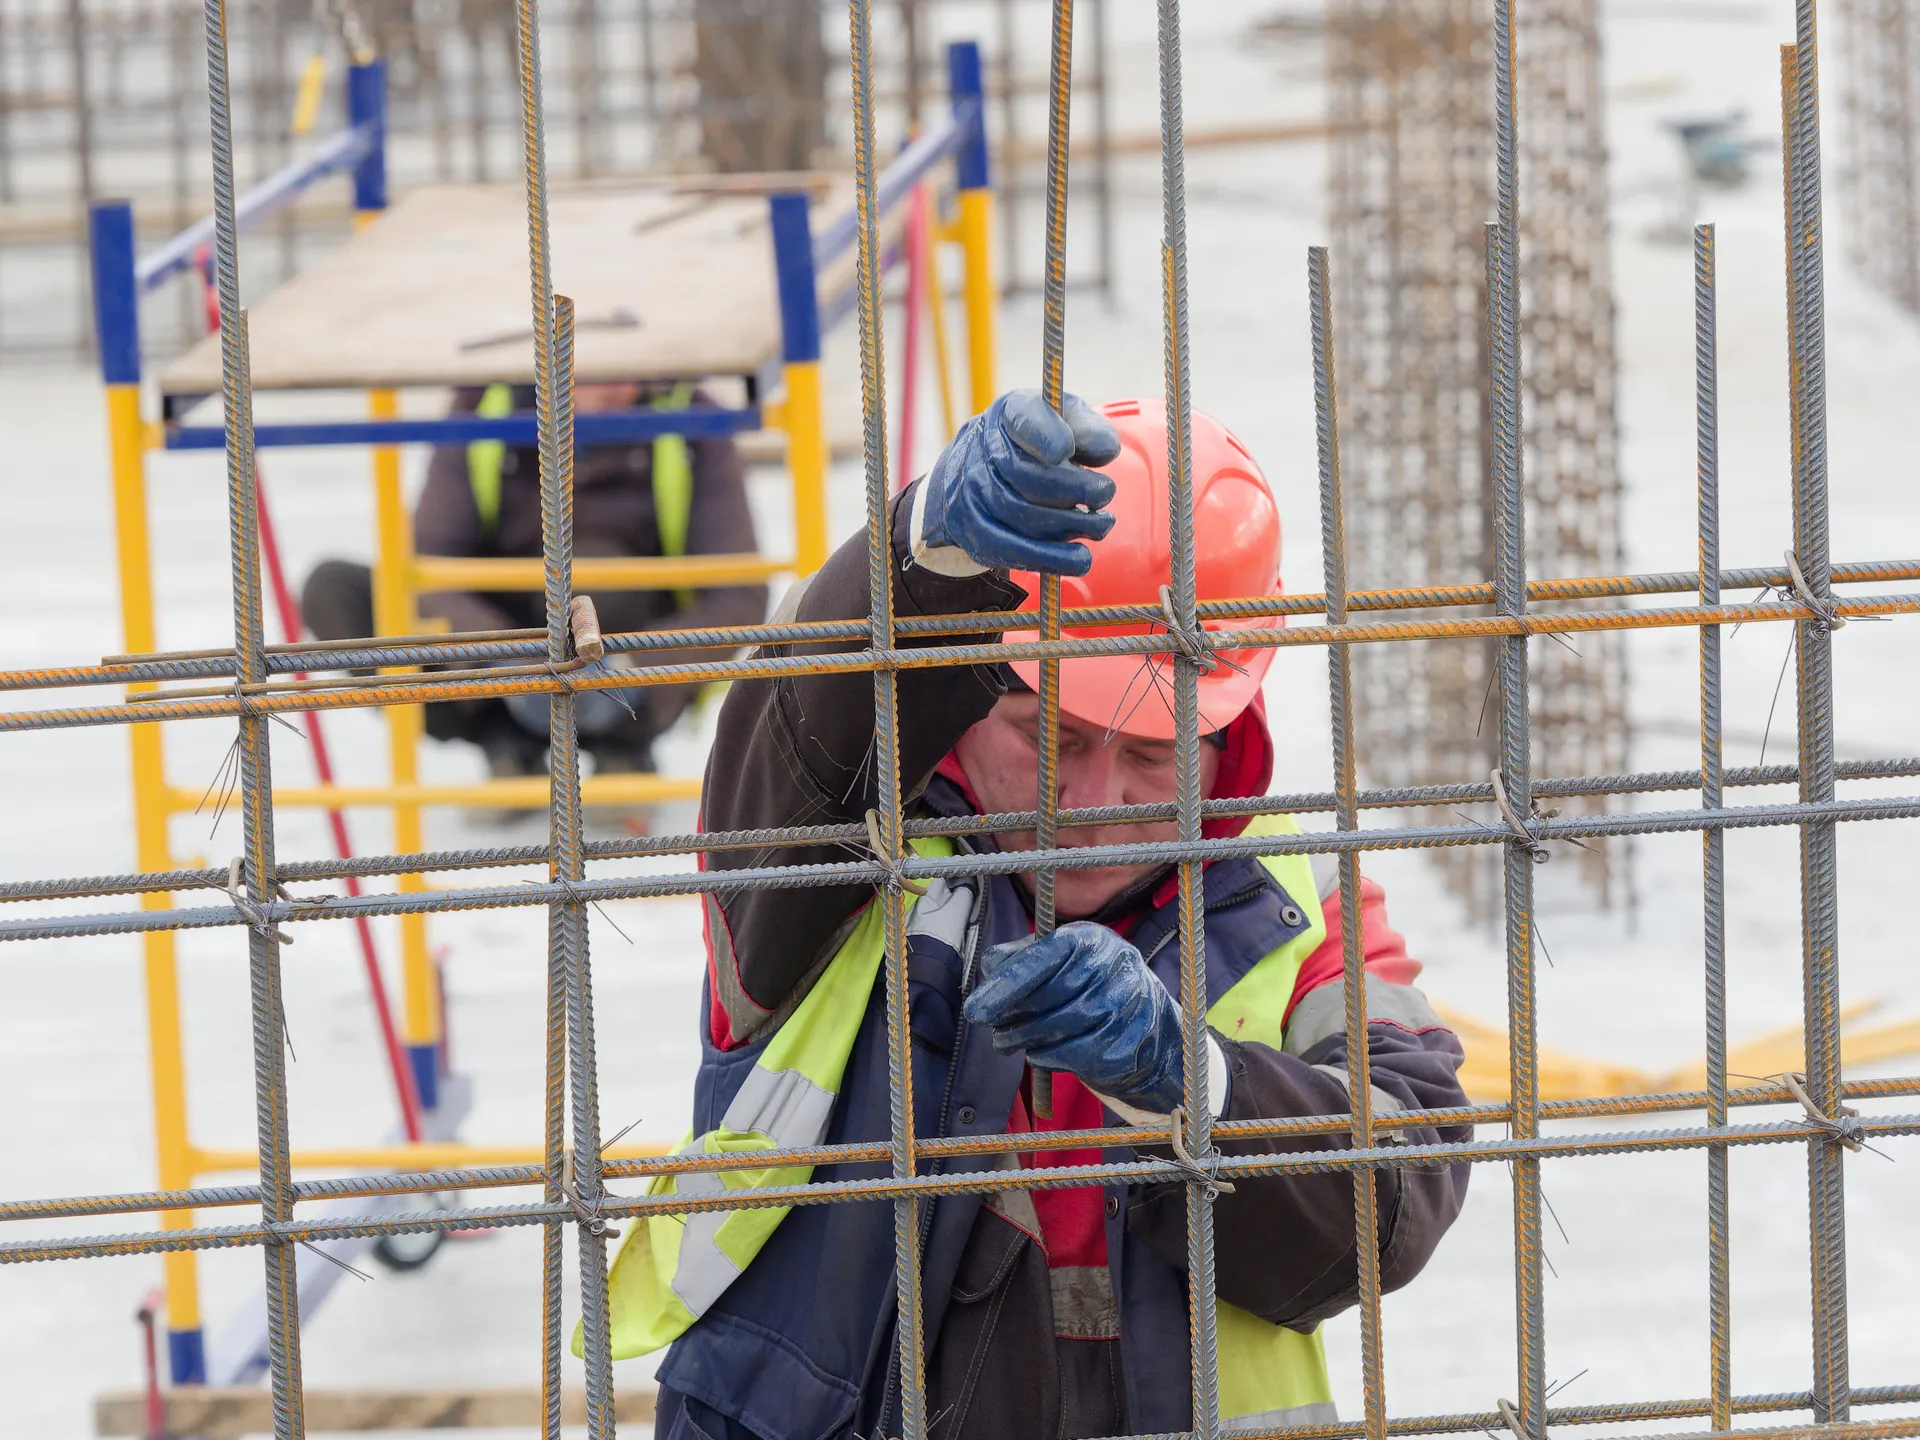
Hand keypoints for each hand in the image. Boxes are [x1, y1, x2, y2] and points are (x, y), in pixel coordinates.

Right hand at [918, 389, 1122, 574]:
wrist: (977, 470)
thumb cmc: (1035, 444)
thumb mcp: (1063, 422)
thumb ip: (1087, 428)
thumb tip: (1106, 451)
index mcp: (1010, 412)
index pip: (1024, 419)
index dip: (1045, 436)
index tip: (1067, 450)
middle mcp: (982, 448)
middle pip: (1026, 474)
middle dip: (1074, 489)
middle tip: (1104, 494)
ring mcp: (972, 491)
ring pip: (1022, 515)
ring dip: (1070, 524)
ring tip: (1101, 524)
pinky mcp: (975, 530)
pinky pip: (1013, 550)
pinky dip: (1052, 558)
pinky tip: (1082, 558)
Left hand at [963, 922, 1183, 1113]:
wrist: (1143, 1022)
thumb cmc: (1087, 985)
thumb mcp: (1059, 959)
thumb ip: (1021, 958)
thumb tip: (991, 967)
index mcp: (1092, 938)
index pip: (1044, 956)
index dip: (1008, 984)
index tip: (976, 1009)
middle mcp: (1114, 966)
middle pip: (1047, 996)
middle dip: (1011, 1016)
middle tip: (992, 1027)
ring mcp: (1125, 1007)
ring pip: (1056, 1028)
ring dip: (1023, 1038)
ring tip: (1008, 1041)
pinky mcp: (1124, 1044)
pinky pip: (1069, 1054)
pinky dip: (1044, 1057)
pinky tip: (1039, 1051)